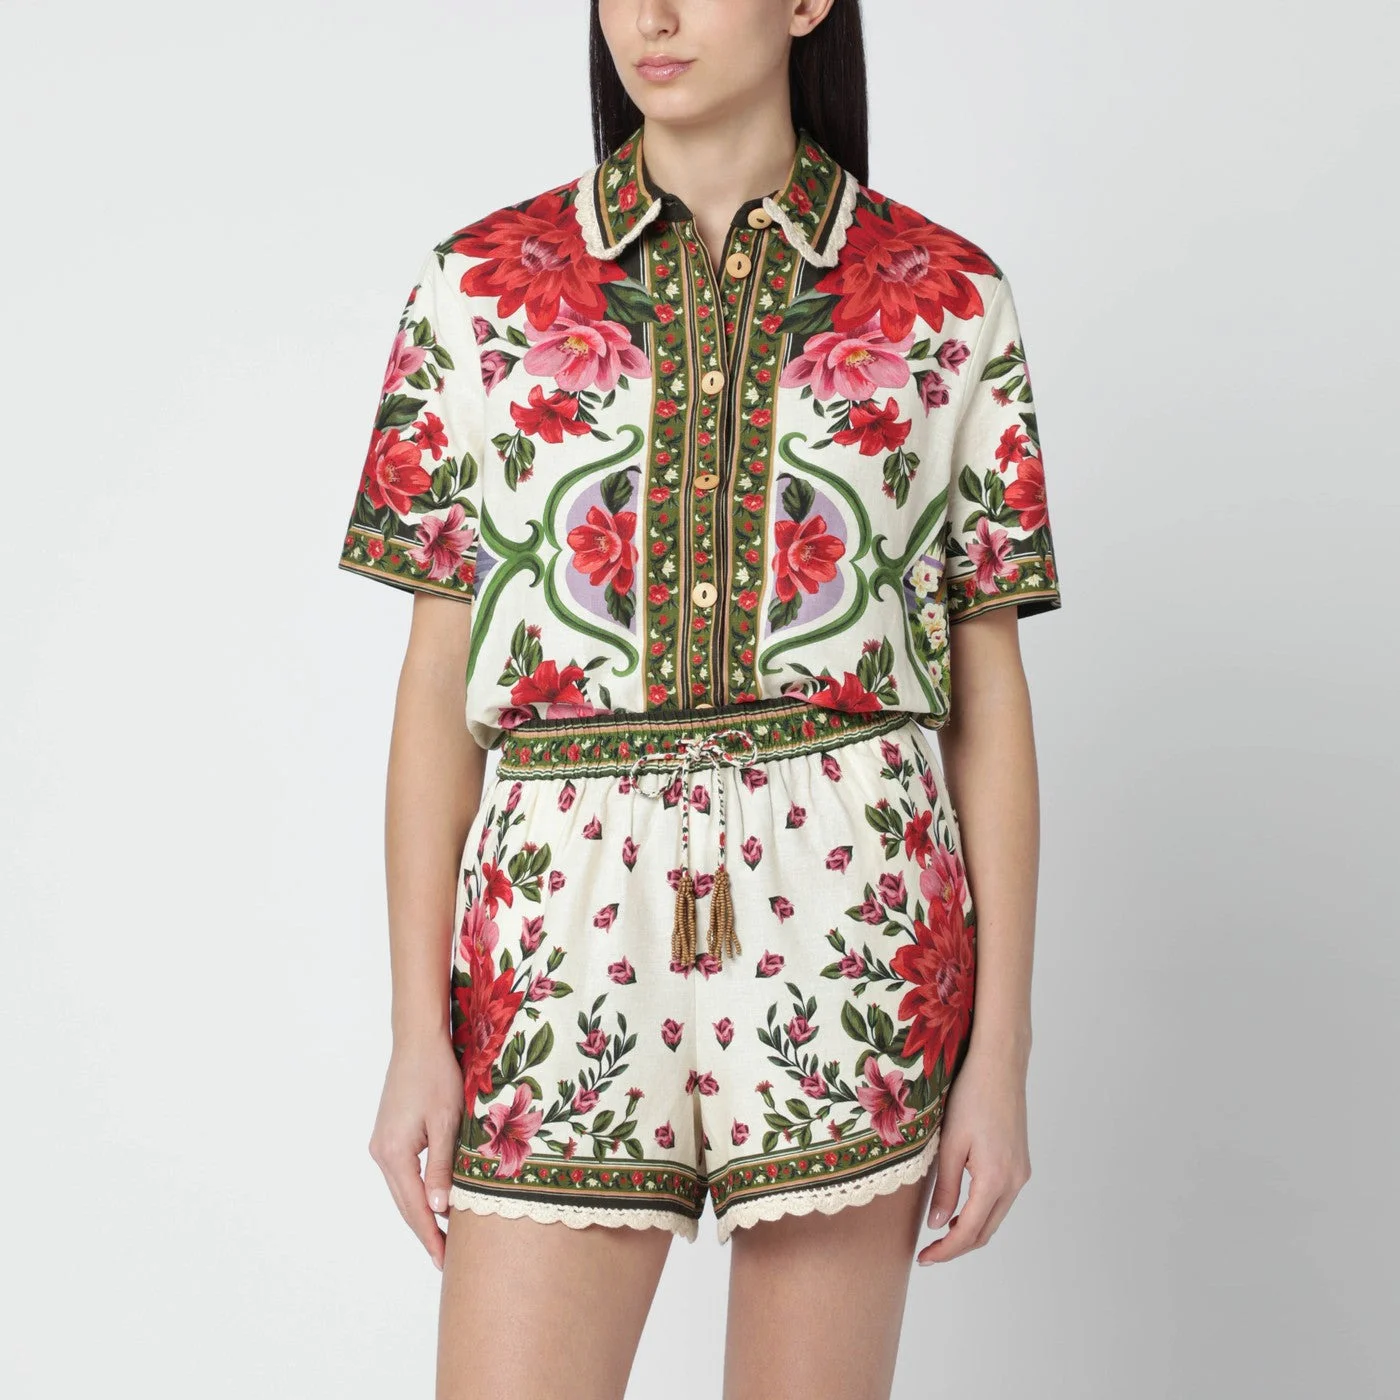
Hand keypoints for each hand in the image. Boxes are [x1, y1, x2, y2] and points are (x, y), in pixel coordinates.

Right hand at [368, 1034, 465, 1270]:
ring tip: (446, 1238)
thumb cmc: (437, 1076)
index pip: (414, 1208)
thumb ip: (442, 1168)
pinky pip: (403, 1174)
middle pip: (405, 1204)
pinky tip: (436, 1201)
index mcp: (394, 1153)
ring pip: (403, 1190)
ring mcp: (382, 1144)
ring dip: (422, 1213)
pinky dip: (418, 1191)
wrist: (417, 1042)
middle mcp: (381, 1153)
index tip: (445, 1263)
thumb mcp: (447, 1123)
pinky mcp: (388, 1135)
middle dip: (426, 1232)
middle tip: (448, 1261)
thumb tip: (439, 1211)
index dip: (431, 1236)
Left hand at [917, 1041, 1031, 1264]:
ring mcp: (1021, 1172)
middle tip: (928, 1252)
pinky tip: (960, 1208)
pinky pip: (1000, 1199)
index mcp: (995, 1178)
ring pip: (995, 1217)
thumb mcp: (950, 1143)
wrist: (999, 1066)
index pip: (970, 1231)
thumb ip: (945, 1187)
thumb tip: (939, 1225)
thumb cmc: (971, 1096)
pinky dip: (981, 1212)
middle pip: (986, 1231)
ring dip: (970, 1230)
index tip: (924, 1259)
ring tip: (940, 1234)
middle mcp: (1015, 1181)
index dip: (946, 1251)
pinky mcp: (1020, 1163)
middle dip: (957, 1246)